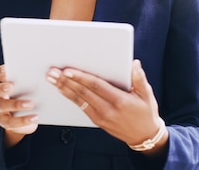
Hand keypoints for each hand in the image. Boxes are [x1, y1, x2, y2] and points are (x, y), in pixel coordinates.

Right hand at [0, 64, 38, 146]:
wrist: (28, 119)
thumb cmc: (33, 97)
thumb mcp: (35, 87)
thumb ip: (36, 79)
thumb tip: (52, 70)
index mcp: (7, 82)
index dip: (1, 72)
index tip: (7, 70)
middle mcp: (1, 95)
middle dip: (1, 87)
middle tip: (11, 86)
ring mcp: (2, 109)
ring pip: (2, 106)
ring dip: (15, 104)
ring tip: (30, 104)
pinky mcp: (6, 122)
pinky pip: (11, 122)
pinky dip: (23, 120)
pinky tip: (35, 117)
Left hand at [46, 59, 167, 153]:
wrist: (144, 135)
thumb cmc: (145, 112)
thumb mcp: (147, 94)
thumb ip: (139, 78)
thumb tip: (134, 63)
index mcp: (120, 100)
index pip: (96, 86)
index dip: (81, 78)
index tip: (68, 70)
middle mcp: (108, 110)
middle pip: (83, 93)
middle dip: (66, 81)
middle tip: (52, 72)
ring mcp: (101, 117)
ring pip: (79, 100)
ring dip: (64, 88)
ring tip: (52, 79)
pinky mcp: (97, 121)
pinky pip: (81, 107)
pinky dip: (70, 97)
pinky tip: (62, 89)